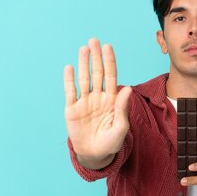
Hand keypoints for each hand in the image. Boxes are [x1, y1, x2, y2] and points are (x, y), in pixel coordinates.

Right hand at [64, 38, 131, 168]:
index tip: (108, 47)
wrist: (95, 155)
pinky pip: (70, 92)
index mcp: (112, 100)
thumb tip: (127, 89)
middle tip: (94, 40)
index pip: (111, 77)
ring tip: (84, 49)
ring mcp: (85, 102)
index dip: (110, 62)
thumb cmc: (111, 143)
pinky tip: (70, 67)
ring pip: (84, 79)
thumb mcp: (120, 127)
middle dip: (96, 57)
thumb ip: (122, 108)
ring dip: (83, 63)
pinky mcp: (72, 109)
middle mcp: (98, 97)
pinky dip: (69, 80)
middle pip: (97, 73)